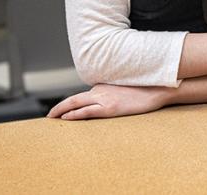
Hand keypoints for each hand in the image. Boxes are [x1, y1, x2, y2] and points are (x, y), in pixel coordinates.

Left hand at [47, 83, 172, 119]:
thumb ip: (110, 95)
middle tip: (48, 117)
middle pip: (74, 98)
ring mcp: (105, 98)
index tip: (59, 111)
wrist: (157, 89)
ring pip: (76, 103)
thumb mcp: (122, 91)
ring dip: (62, 111)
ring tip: (52, 119)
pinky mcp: (110, 108)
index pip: (81, 96)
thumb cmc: (143, 92)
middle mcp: (100, 90)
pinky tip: (66, 119)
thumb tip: (104, 105)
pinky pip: (87, 111)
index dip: (68, 103)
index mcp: (103, 87)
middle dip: (59, 107)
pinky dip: (74, 114)